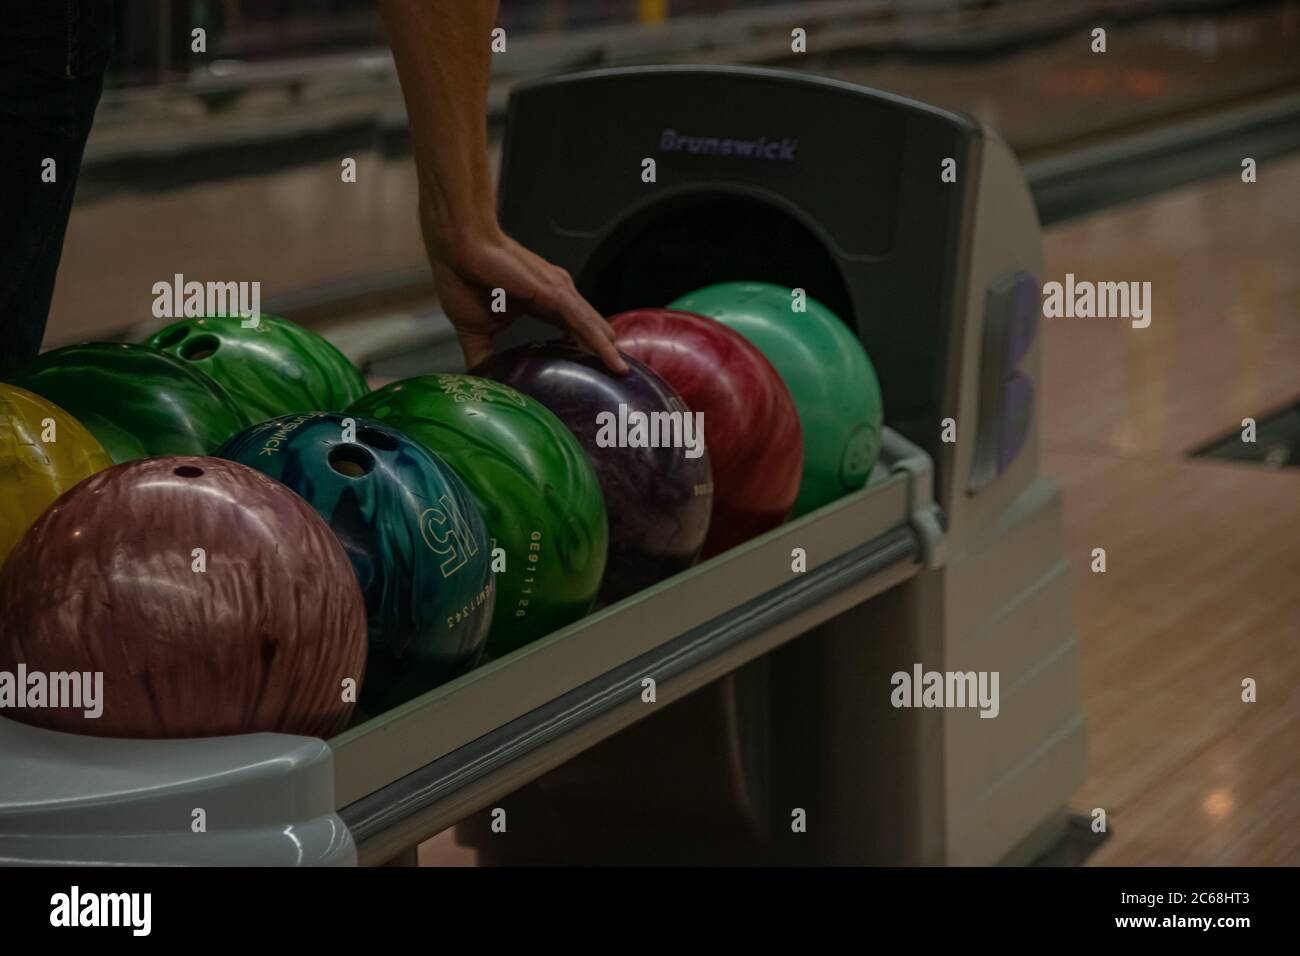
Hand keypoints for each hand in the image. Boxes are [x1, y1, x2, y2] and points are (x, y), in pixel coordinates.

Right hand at [428, 222, 627, 374]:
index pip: (571, 330)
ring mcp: (557, 291)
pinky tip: (611, 356)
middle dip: (603, 352)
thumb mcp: (474, 331)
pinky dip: (597, 339)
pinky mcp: (553, 291)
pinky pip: (581, 320)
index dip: (585, 350)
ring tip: (622, 371)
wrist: (456, 248)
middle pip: (587, 329)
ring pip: (590, 325)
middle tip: (619, 377)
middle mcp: (555, 295)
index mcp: (541, 304)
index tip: (598, 373)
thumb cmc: (463, 279)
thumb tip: (481, 382)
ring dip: (607, 349)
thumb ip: (482, 357)